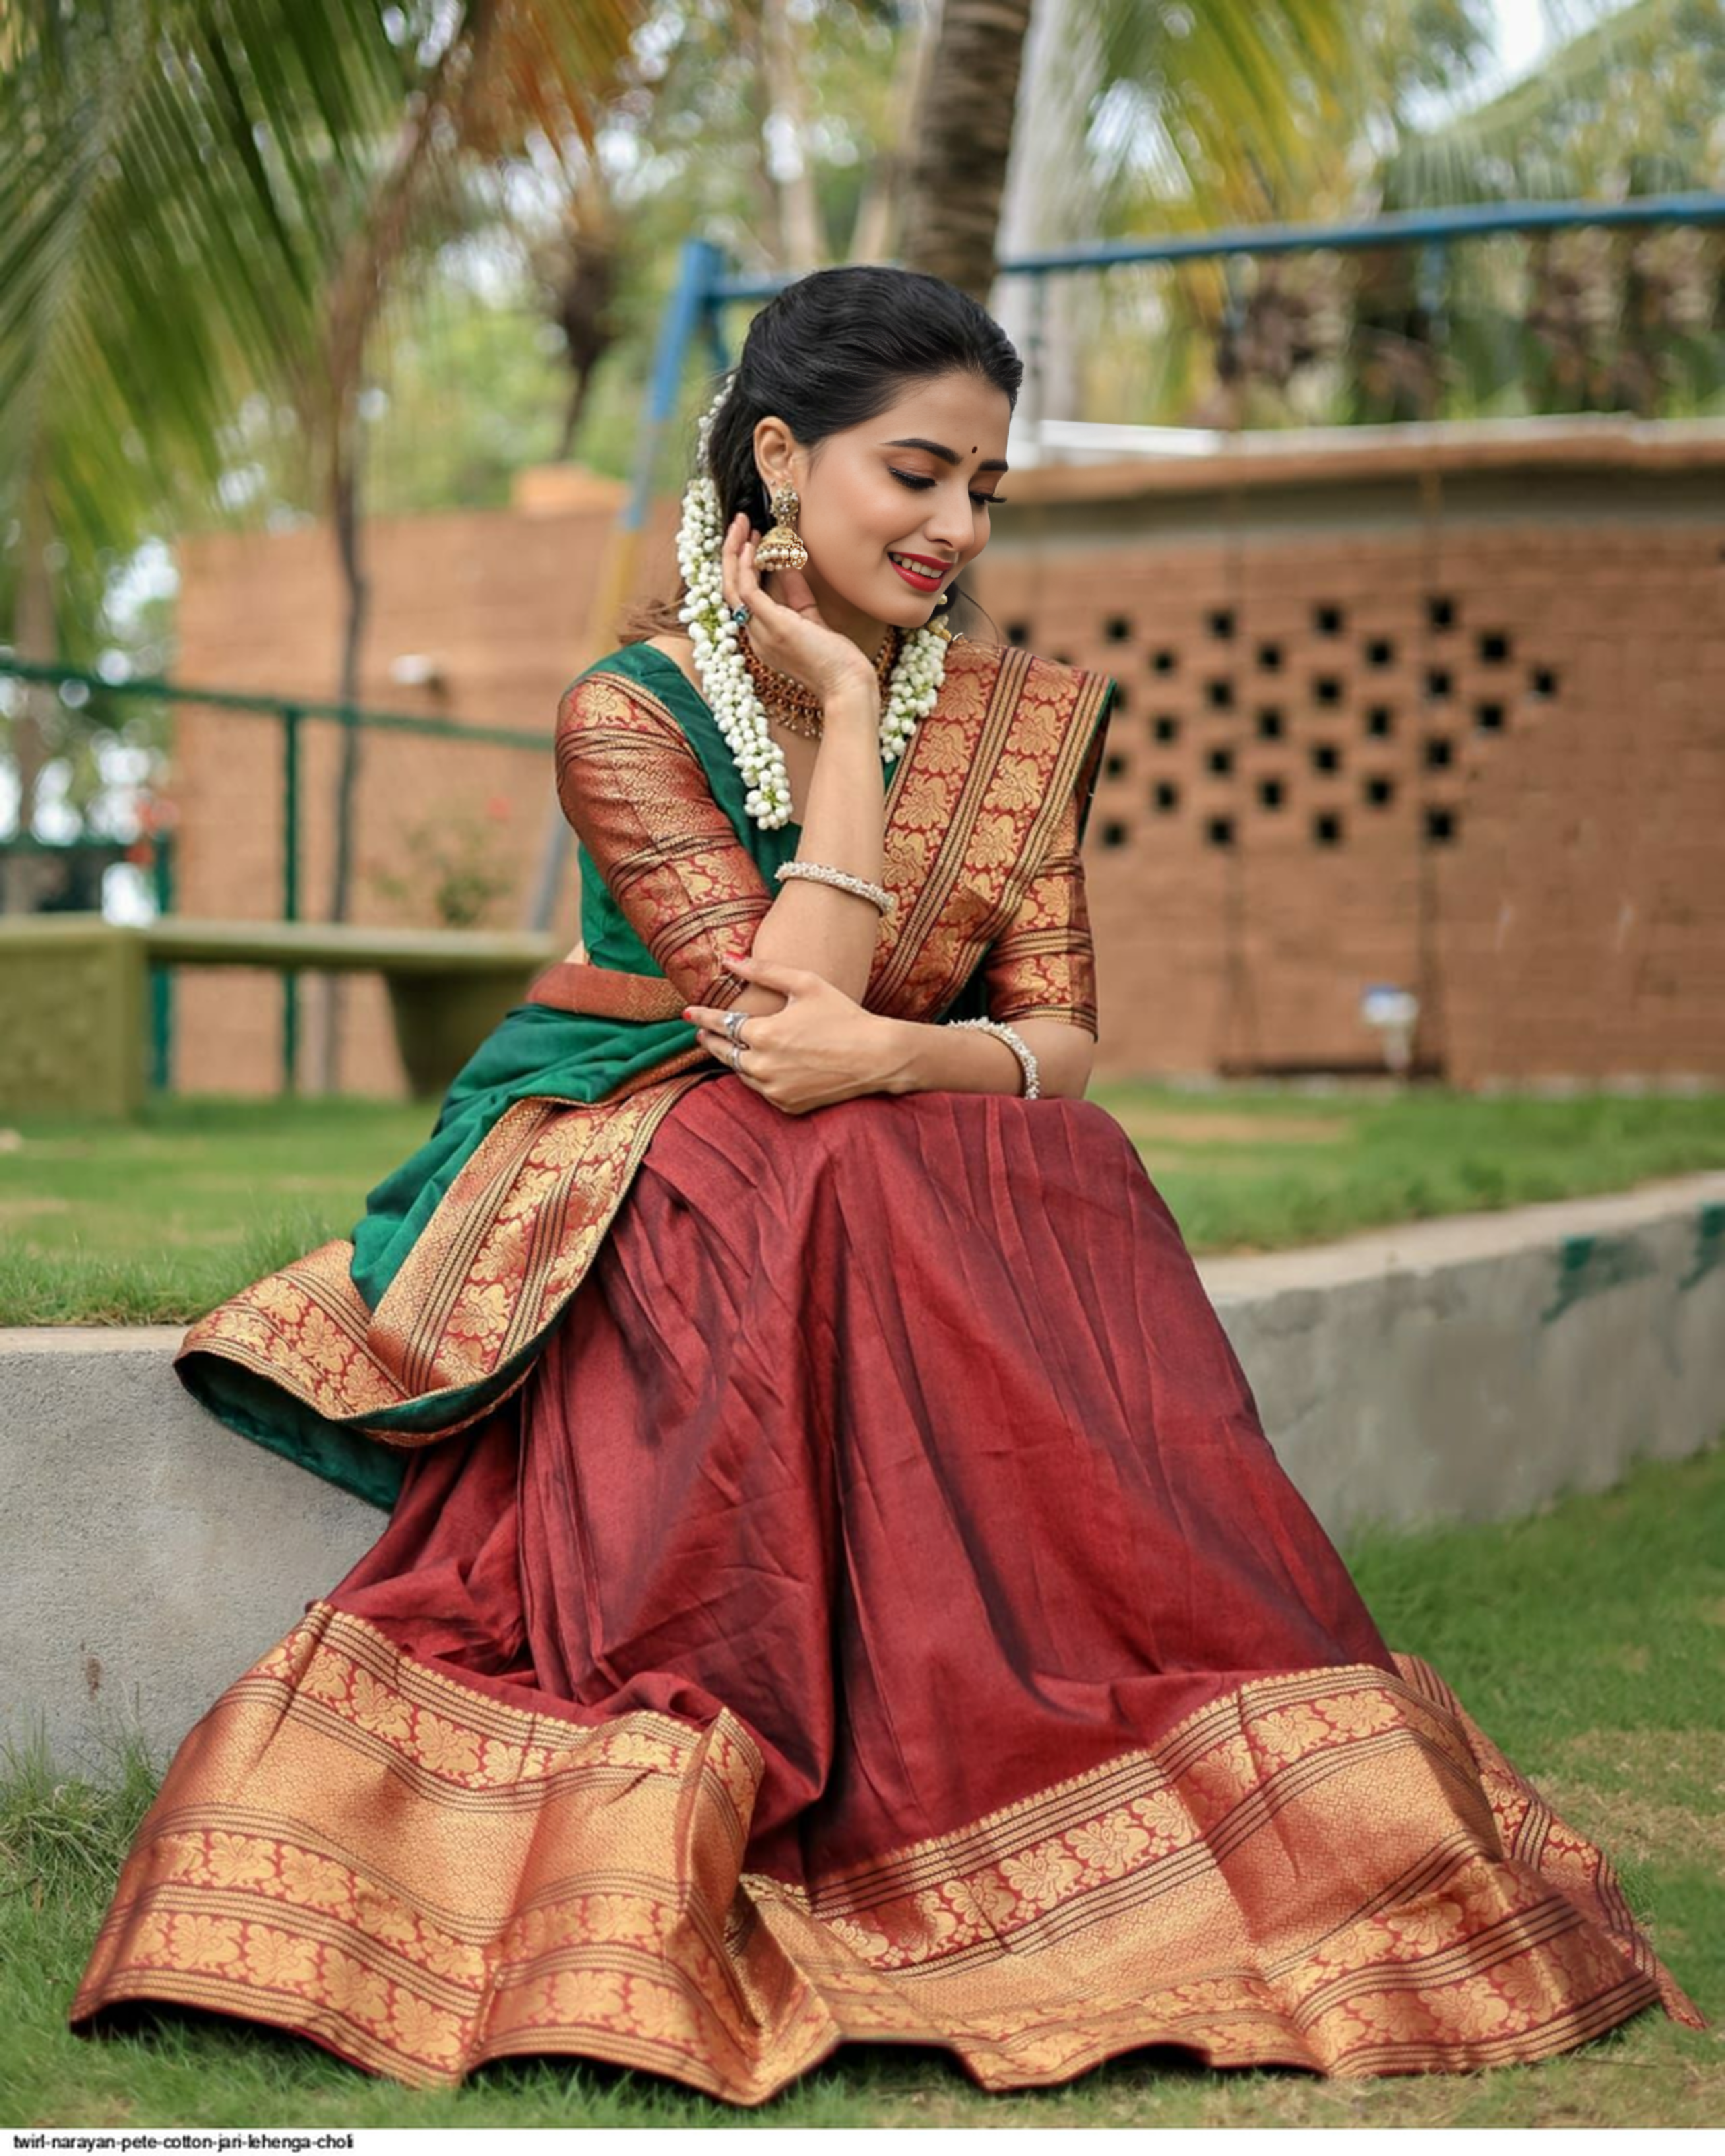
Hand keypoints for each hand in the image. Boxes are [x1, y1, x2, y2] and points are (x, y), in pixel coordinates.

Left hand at [682, 952, 894, 1113]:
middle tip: (702, 1032)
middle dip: (711, 1040)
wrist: (876, 1058)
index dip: (701, 1018)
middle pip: (724, 1052)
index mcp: (763, 1034)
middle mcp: (762, 1066)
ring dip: (735, 1059)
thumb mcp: (806, 983)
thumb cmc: (844, 1015)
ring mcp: (774, 1090)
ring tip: (730, 1047)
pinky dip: (758, 1077)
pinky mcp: (787, 1105)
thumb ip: (764, 971)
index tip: (687, 1013)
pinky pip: (762, 1090)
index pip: (720, 1024)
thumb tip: (729, 959)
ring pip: (741, 1073)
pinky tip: (761, 1066)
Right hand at [723, 511, 877, 708]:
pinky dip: (746, 566)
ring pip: (731, 587)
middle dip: (731, 553)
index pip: (741, 596)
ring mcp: (760, 632)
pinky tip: (752, 546)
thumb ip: (796, 594)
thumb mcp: (811, 619)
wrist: (846, 685)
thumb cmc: (835, 659)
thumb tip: (788, 565)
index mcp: (762, 635)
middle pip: (729, 589)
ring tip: (741, 524)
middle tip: (737, 523)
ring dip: (734, 552)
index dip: (742, 565)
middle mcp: (755, 635)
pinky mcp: (773, 626)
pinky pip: (747, 591)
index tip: (750, 540)